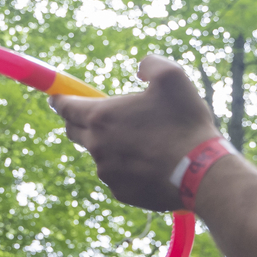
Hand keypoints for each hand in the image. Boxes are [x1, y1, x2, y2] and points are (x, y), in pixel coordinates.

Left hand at [49, 55, 219, 210]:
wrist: (201, 173)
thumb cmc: (185, 123)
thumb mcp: (172, 77)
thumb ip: (150, 65)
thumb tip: (140, 68)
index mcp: (100, 117)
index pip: (65, 106)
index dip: (59, 99)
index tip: (56, 97)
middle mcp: (96, 146)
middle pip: (74, 132)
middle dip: (78, 121)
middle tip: (96, 115)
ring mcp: (106, 172)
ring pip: (99, 154)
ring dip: (110, 145)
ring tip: (143, 141)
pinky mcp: (120, 192)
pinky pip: (116, 175)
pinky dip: (127, 167)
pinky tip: (151, 162)